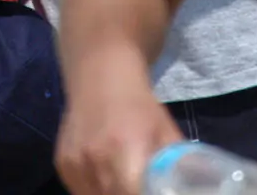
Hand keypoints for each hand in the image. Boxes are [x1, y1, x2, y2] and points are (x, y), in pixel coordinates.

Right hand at [55, 63, 181, 194]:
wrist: (100, 73)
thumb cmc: (139, 105)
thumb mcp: (166, 131)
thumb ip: (179, 164)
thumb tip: (194, 185)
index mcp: (127, 150)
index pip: (134, 194)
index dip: (143, 193)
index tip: (150, 188)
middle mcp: (96, 159)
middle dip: (128, 194)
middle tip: (138, 185)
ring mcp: (75, 163)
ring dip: (110, 194)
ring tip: (122, 180)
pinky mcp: (62, 163)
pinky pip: (79, 191)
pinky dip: (93, 190)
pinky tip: (103, 175)